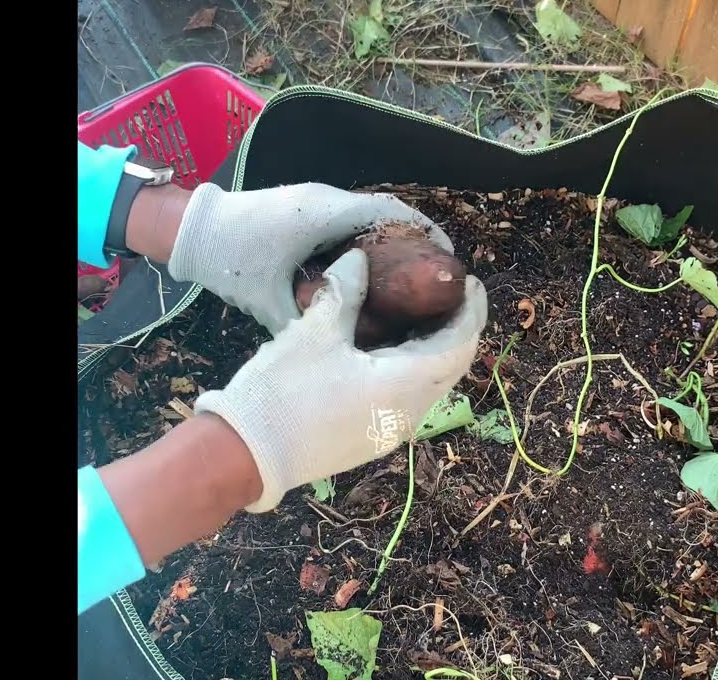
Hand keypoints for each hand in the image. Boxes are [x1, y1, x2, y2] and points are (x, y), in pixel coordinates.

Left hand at [168, 182, 452, 334]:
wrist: (193, 231)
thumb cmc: (232, 262)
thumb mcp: (271, 302)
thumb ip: (309, 324)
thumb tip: (343, 353)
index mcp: (325, 215)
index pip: (392, 213)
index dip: (426, 233)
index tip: (448, 259)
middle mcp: (326, 199)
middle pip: (387, 211)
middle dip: (416, 239)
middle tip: (437, 274)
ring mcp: (315, 199)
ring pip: (369, 213)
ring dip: (393, 237)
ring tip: (414, 274)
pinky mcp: (305, 206)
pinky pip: (350, 218)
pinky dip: (370, 238)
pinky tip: (375, 270)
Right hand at [192, 249, 486, 511]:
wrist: (247, 457)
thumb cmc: (284, 392)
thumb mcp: (314, 333)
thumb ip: (345, 293)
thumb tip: (359, 260)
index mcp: (404, 386)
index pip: (458, 346)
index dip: (470, 313)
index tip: (470, 285)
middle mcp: (408, 415)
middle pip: (450, 368)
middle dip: (456, 331)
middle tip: (449, 297)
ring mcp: (390, 433)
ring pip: (431, 387)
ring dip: (435, 352)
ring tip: (422, 318)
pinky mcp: (372, 441)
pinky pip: (409, 401)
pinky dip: (413, 371)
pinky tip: (392, 351)